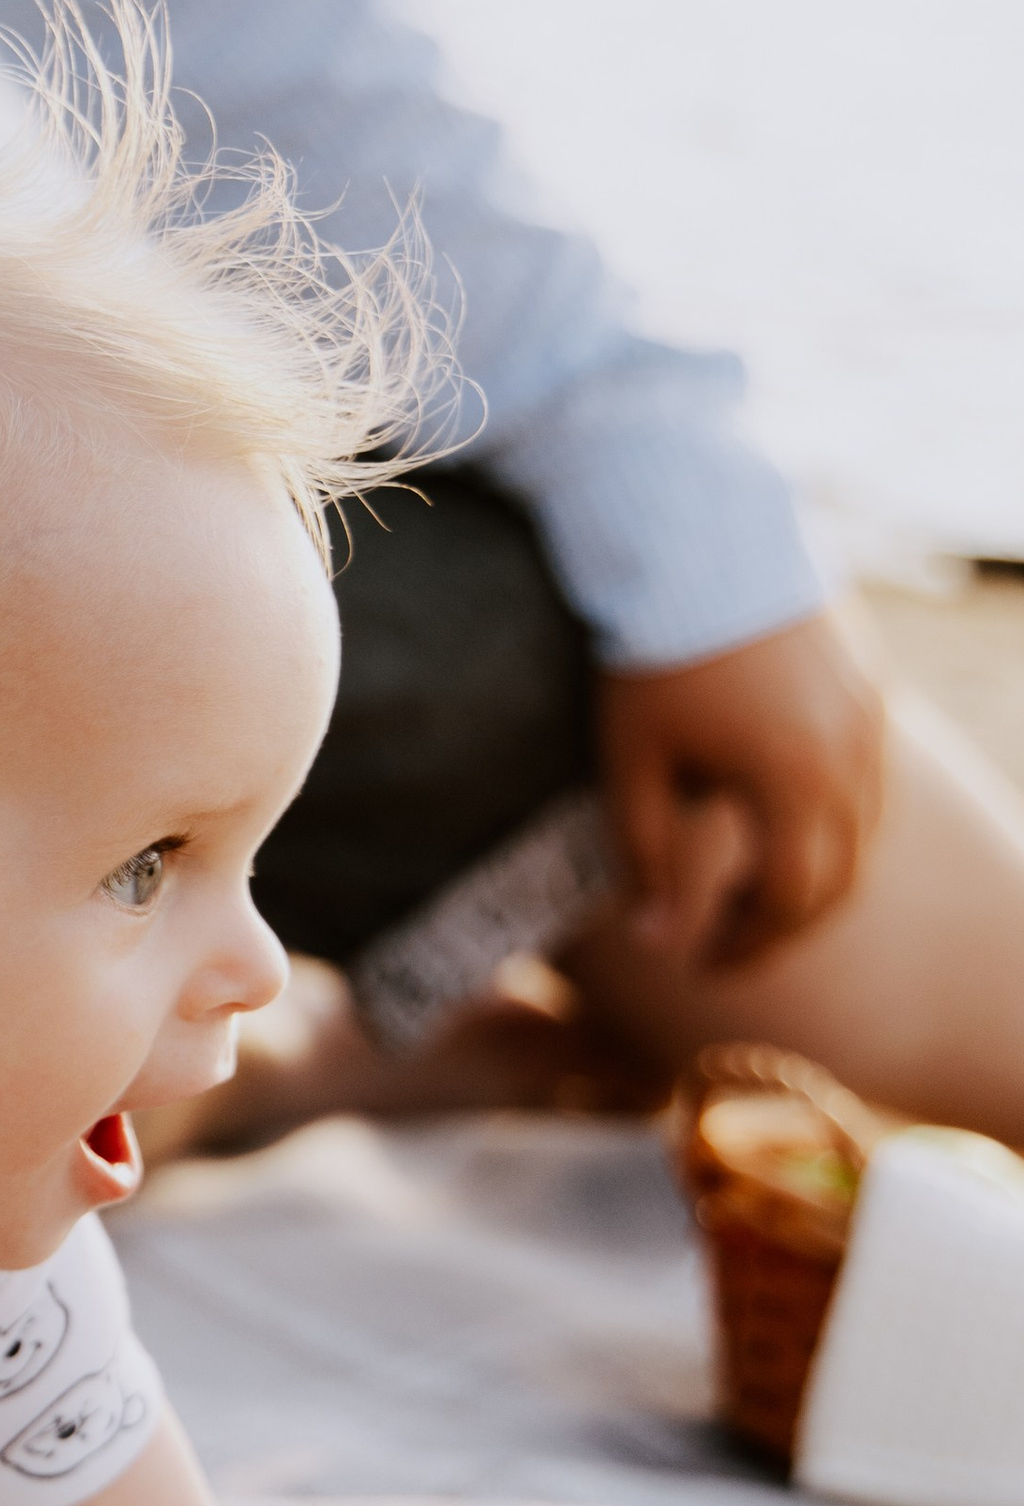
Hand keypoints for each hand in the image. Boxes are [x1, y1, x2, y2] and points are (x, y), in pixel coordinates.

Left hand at [598, 611, 884, 973]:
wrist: (698, 542)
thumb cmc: (654, 655)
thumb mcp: (635, 764)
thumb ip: (646, 857)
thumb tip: (655, 939)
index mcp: (793, 780)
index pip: (786, 899)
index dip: (743, 944)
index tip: (698, 963)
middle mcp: (851, 755)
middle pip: (838, 878)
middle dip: (782, 925)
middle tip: (726, 945)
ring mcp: (870, 720)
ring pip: (865, 834)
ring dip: (814, 877)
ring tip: (749, 893)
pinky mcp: (871, 688)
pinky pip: (869, 783)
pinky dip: (833, 824)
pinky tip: (778, 826)